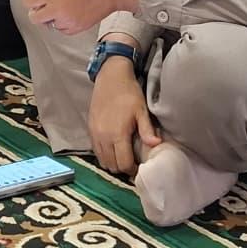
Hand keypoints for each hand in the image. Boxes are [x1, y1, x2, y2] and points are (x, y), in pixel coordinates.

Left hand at [21, 0, 140, 34]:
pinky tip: (71, 11)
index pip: (28, 2)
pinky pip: (62, 29)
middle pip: (34, 18)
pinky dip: (63, 22)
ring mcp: (67, 21)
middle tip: (43, 3)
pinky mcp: (77, 28)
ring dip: (52, 16)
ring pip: (50, 24)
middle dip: (36, 10)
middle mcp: (57, 10)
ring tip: (64, 4)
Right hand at [89, 41, 159, 174]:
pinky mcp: (90, 129)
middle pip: (112, 165)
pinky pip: (95, 150)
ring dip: (112, 162)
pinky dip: (104, 154)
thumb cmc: (129, 93)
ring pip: (102, 160)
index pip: (124, 163)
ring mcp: (95, 134)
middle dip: (122, 168)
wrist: (111, 77)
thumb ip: (147, 130)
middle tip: (132, 162)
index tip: (139, 167)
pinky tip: (113, 148)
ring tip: (122, 156)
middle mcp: (103, 137)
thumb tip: (156, 145)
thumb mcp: (141, 110)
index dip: (133, 169)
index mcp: (118, 134)